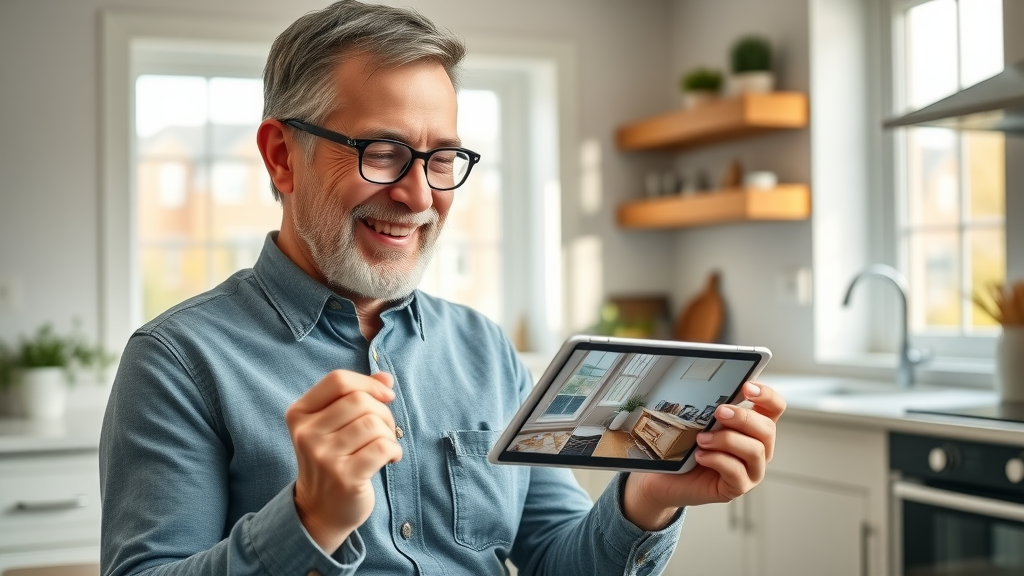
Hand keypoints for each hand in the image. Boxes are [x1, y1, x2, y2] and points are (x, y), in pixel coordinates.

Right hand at [285, 370, 401, 551]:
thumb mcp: (336, 425)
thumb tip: (386, 377)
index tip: (385, 396)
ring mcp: (323, 456)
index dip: (368, 383)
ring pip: (373, 423)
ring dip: (389, 433)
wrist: (321, 510)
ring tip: (385, 446)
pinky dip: (394, 449)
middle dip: (383, 411)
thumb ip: (358, 396)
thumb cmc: (333, 460)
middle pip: (360, 400)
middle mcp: (306, 434)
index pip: (338, 380)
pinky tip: (390, 459)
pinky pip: (383, 446)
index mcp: (299, 414)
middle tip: (385, 430)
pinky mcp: (344, 477)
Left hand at [622, 382, 785, 530]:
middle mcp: (758, 448)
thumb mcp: (700, 422)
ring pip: (755, 450)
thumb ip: (713, 410)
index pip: (774, 408)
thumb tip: (715, 395)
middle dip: (743, 417)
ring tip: (702, 438)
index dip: (766, 395)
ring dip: (726, 440)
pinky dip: (717, 460)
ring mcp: (751, 470)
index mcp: (754, 428)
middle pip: (767, 429)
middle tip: (719, 412)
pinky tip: (700, 456)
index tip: (747, 387)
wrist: (668, 477)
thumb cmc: (686, 447)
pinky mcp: (737, 487)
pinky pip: (736, 472)